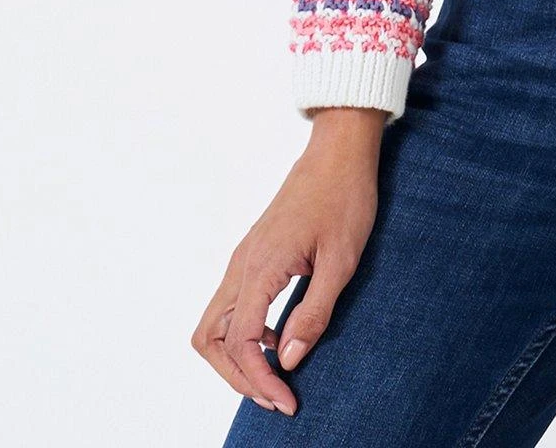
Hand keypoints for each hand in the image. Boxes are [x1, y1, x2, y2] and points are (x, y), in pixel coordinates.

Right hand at [192, 109, 385, 416]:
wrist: (339, 151)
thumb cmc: (345, 199)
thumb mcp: (341, 261)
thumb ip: (314, 313)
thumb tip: (288, 361)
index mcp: (261, 267)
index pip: (242, 343)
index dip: (260, 381)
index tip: (288, 403)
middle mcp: (242, 263)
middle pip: (210, 338)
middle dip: (236, 377)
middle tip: (275, 397)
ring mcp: (245, 257)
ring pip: (215, 322)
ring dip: (236, 356)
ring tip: (274, 375)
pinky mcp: (254, 253)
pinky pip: (232, 304)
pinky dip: (244, 332)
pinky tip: (279, 338)